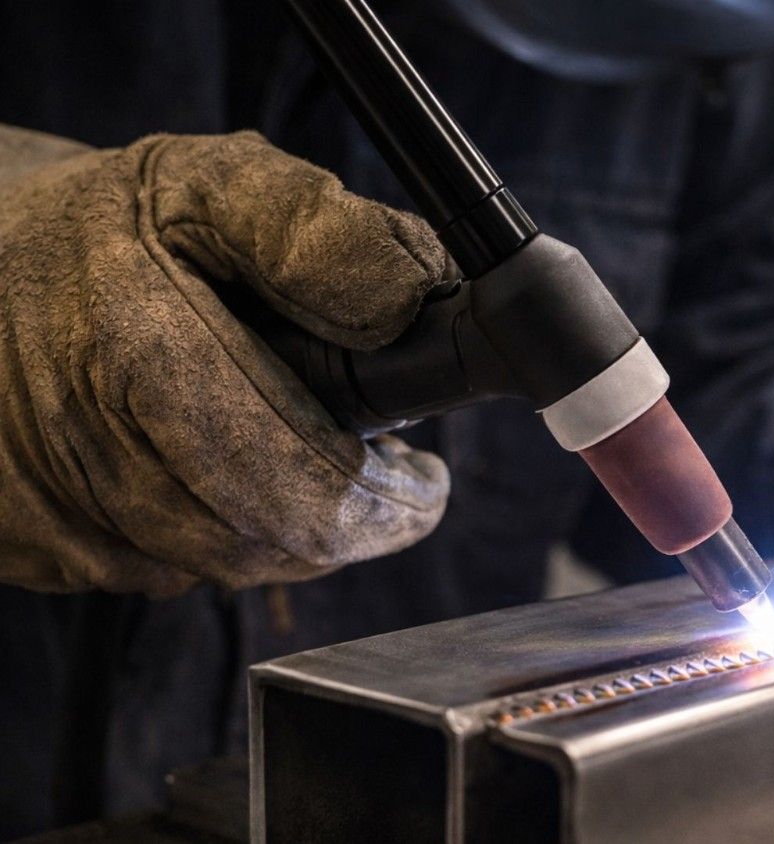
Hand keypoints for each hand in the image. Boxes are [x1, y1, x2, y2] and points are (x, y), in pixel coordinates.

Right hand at [0, 126, 450, 594]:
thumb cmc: (100, 224)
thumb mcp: (205, 181)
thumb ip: (317, 229)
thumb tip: (408, 297)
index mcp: (135, 345)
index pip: (299, 483)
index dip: (383, 496)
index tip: (425, 477)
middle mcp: (83, 446)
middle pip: (269, 541)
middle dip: (348, 515)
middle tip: (383, 472)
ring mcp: (49, 514)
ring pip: (223, 568)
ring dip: (287, 528)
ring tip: (300, 454)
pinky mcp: (28, 550)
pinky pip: (163, 574)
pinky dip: (216, 536)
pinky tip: (218, 473)